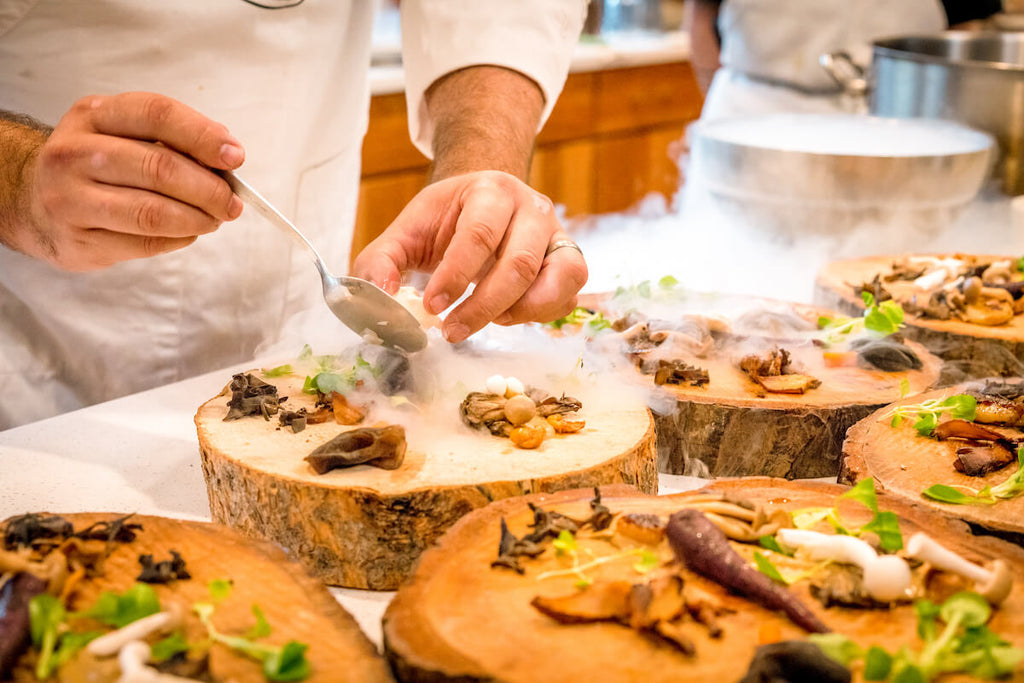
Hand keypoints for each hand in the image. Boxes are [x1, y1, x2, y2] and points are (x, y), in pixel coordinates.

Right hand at [13, 92, 243, 270]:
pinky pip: (144, 242)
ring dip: (197, 219)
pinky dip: (178, 239)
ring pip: (152, 212)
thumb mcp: (123, 135)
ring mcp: (70, 199)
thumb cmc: (96, 165)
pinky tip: (187, 233)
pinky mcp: (78, 240)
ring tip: (214, 219)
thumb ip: (172, 140)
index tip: (235, 157)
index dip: (202, 136)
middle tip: (232, 203)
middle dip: (209, 189)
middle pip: (160, 168)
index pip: (157, 114)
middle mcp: (74, 153)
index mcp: (93, 115)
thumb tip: (228, 155)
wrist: (33, 201)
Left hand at [353, 171, 587, 342]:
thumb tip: (380, 297)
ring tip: (488, 322)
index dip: (455, 276)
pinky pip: (569, 296)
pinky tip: (507, 315)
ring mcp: (558, 234)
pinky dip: (541, 314)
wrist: (485, 203)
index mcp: (490, 191)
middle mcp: (532, 208)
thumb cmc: (446, 220)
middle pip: (519, 263)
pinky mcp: (570, 261)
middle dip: (483, 306)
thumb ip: (382, 261)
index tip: (432, 307)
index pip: (478, 234)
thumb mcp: (407, 231)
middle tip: (452, 331)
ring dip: (520, 312)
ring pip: (558, 279)